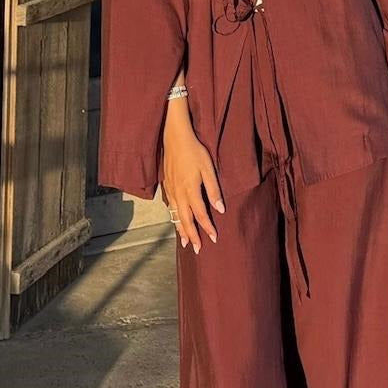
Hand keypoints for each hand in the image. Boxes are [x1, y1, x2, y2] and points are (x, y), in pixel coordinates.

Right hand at [159, 104, 224, 252]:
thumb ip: (214, 190)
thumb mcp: (208, 169)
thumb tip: (220, 209)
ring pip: (176, 215)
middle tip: (197, 249)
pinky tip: (176, 222)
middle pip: (186, 220)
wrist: (174, 137)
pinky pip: (171, 207)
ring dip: (181, 230)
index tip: (214, 239)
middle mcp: (179, 193)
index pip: (200, 215)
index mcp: (191, 190)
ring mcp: (171, 190)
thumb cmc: (195, 151)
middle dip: (192, 235)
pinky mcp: (167, 185)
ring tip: (186, 242)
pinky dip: (174, 218)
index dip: (207, 228)